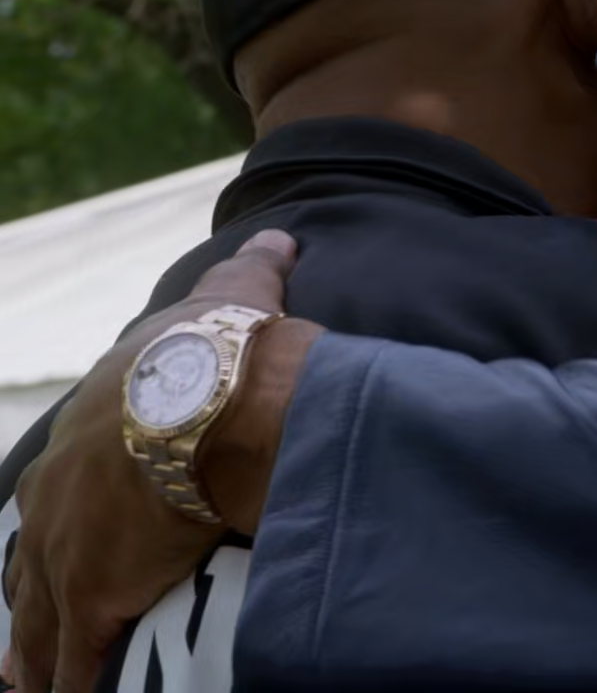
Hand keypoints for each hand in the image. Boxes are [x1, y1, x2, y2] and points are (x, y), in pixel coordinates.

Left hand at [3, 230, 320, 692]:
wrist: (215, 399)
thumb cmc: (220, 351)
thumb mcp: (229, 298)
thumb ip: (251, 271)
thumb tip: (278, 239)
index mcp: (83, 431)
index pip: (60, 486)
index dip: (64, 516)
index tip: (64, 538)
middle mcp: (54, 495)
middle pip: (30, 559)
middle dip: (33, 593)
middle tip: (28, 631)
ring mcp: (64, 550)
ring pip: (36, 617)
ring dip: (34, 652)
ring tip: (30, 683)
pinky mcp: (91, 596)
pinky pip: (72, 658)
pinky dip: (68, 679)